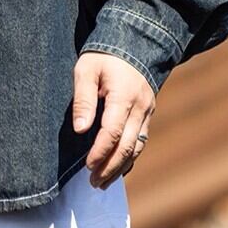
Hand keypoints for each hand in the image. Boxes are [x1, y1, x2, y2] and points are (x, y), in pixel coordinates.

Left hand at [72, 51, 154, 188]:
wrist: (131, 44)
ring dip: (121, 167)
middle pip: (128, 146)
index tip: (87, 166)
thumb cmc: (102, 57)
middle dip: (111, 167)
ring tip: (103, 182)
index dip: (100, 152)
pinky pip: (140, 140)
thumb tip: (80, 130)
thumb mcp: (86, 70)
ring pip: (137, 147)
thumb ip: (83, 100)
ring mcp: (147, 111)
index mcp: (124, 95)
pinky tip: (118, 168)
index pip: (113, 132)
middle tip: (94, 183)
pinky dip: (130, 157)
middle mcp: (140, 107)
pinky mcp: (147, 114)